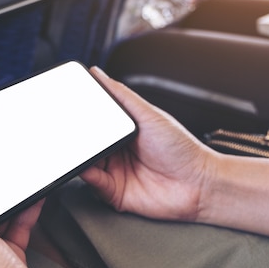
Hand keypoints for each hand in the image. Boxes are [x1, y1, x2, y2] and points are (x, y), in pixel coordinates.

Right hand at [81, 67, 216, 221]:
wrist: (199, 184)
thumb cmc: (182, 149)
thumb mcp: (149, 114)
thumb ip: (122, 96)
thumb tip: (99, 74)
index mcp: (124, 131)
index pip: (96, 122)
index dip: (82, 117)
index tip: (69, 109)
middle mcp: (117, 152)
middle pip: (88, 143)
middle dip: (78, 138)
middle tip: (69, 131)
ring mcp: (115, 173)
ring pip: (87, 163)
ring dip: (80, 157)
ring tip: (77, 149)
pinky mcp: (115, 193)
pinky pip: (94, 184)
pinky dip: (87, 176)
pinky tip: (88, 167)